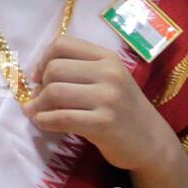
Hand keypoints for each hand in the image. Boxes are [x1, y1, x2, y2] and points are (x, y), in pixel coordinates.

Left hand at [23, 36, 171, 171]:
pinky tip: (42, 123)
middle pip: (54, 69)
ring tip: (36, 112)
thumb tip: (34, 79)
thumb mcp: (107, 80)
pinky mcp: (103, 123)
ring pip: (54, 92)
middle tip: (39, 99)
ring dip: (37, 105)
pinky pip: (61, 117)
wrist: (153, 142)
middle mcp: (110, 73)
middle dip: (40, 86)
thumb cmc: (122, 109)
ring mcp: (108, 98)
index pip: (62, 44)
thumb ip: (78, 71)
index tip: (38, 77)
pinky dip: (44, 120)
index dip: (42, 59)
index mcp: (108, 58)